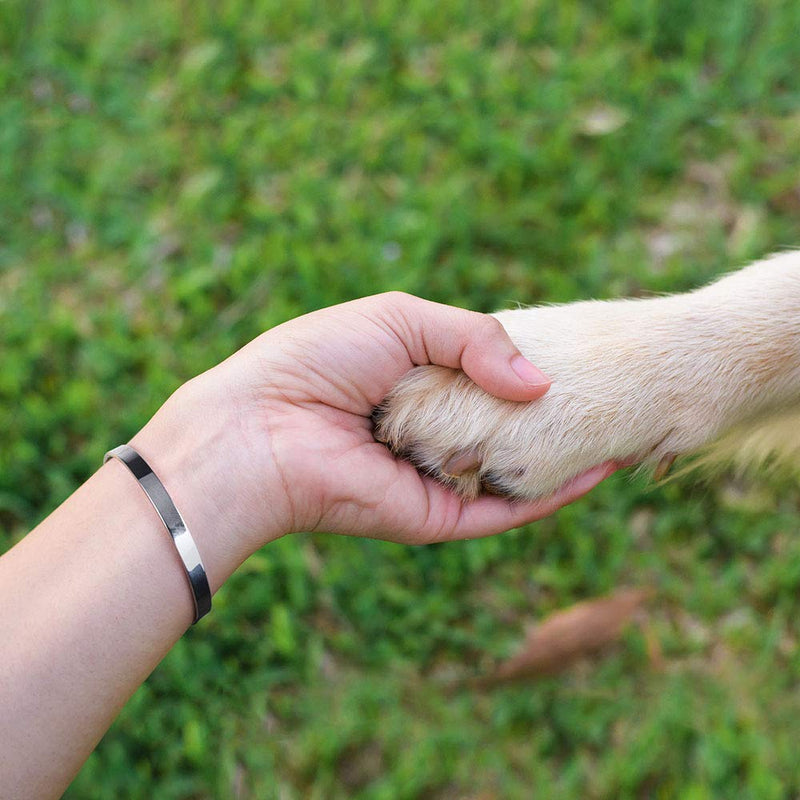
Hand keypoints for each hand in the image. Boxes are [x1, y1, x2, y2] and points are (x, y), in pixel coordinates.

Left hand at [133, 293, 617, 582]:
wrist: (259, 425)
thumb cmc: (316, 360)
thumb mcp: (402, 319)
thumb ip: (476, 338)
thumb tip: (540, 382)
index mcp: (418, 383)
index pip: (488, 380)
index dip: (532, 372)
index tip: (583, 359)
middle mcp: (432, 432)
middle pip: (508, 429)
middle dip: (559, 417)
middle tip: (617, 397)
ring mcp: (436, 477)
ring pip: (514, 472)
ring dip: (568, 456)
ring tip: (627, 431)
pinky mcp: (435, 517)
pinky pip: (504, 509)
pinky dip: (552, 495)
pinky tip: (599, 471)